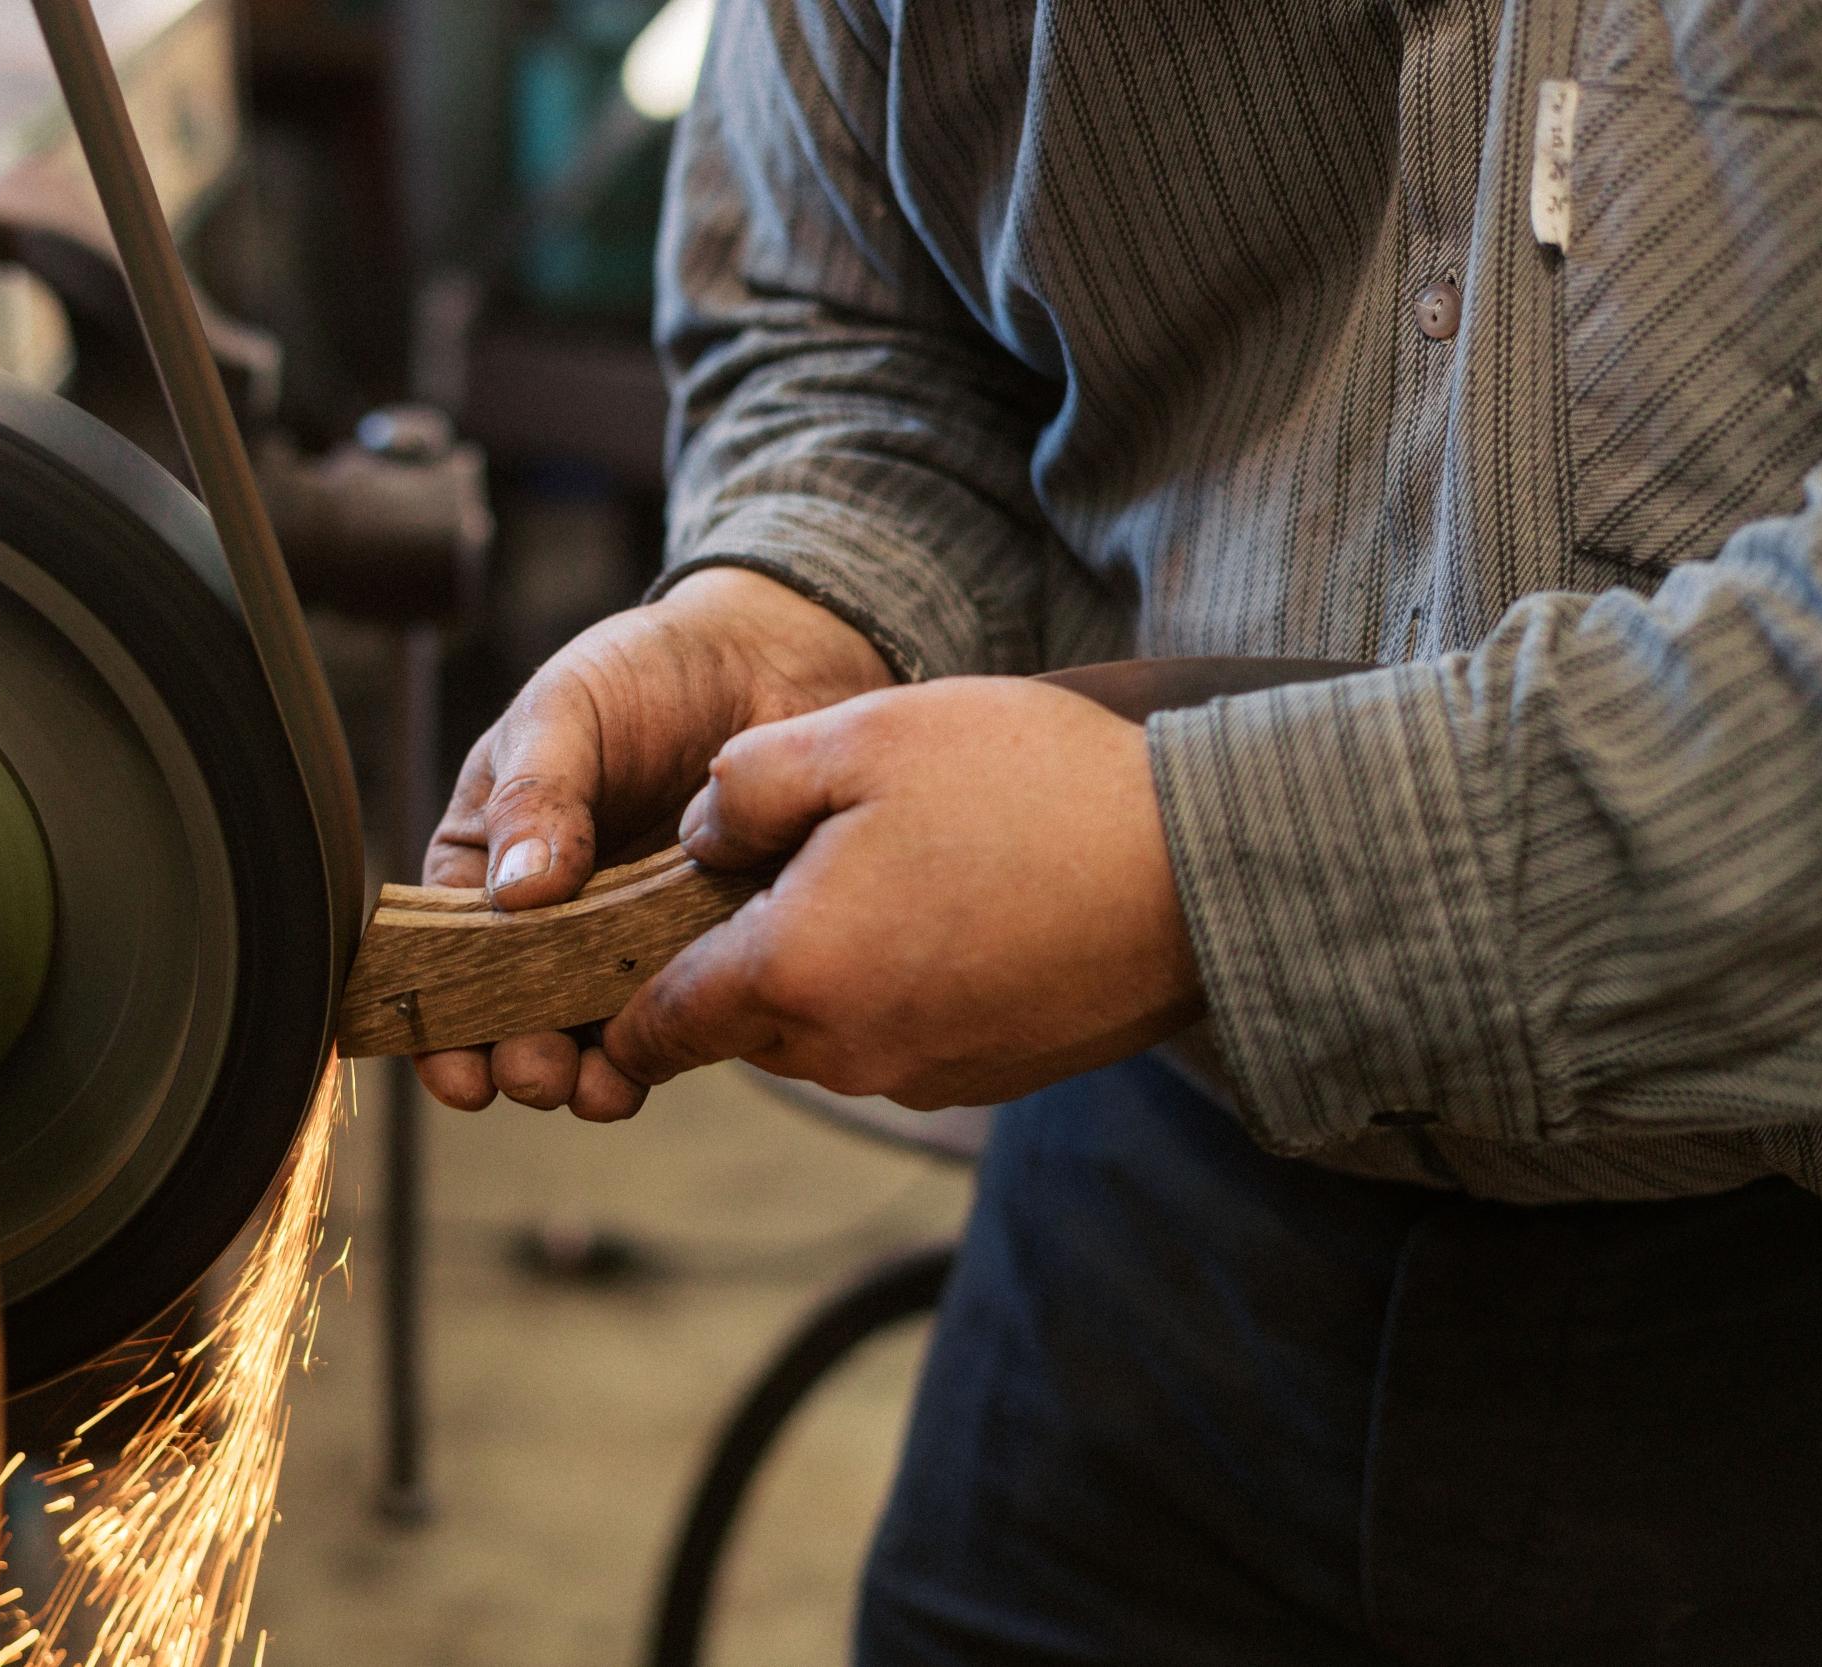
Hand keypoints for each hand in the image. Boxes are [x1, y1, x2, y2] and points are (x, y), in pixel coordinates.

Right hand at [417, 567, 891, 1117]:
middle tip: (533, 1070)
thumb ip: (536, 794)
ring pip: (589, 1032)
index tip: (451, 1063)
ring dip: (584, 1074)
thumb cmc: (646, 672)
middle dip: (513, 1055)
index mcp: (488, 855)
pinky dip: (663, 1045)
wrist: (772, 659)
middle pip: (511, 1011)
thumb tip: (516, 892)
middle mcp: (548, 913)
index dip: (436, 1018)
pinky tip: (659, 1054)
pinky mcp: (699, 953)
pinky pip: (675, 1016)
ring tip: (594, 1086)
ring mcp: (625, 941)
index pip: (442, 951)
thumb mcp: (565, 711)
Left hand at [600, 677, 1203, 1108]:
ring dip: (824, 961)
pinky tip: (953, 901)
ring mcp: (924, 1075)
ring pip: (823, 1026)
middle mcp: (847, 1052)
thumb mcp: (859, 738)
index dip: (618, 990)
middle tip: (775, 855)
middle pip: (740, 1021)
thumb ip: (742, 787)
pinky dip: (899, 979)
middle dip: (733, 954)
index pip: (655, 1027)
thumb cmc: (1028, 788)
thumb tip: (697, 833)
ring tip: (884, 861)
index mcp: (792, 977)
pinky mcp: (990, 1075)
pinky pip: (901, 1032)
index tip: (612, 945)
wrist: (1209, 866)